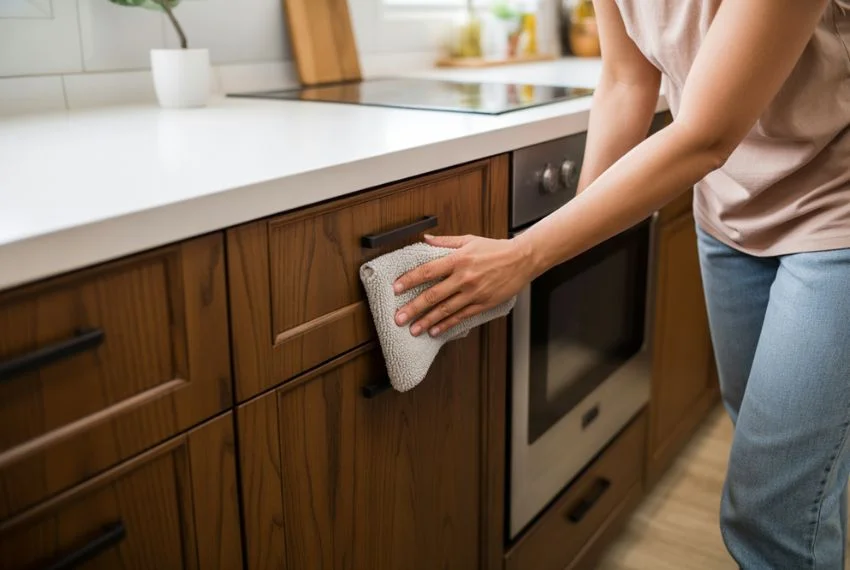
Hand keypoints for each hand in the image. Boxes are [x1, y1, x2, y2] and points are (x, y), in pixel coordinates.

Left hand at [393, 233, 534, 336]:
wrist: (522, 259)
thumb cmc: (495, 249)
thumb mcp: (468, 239)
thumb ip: (445, 242)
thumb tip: (424, 239)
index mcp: (458, 259)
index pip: (427, 271)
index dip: (410, 280)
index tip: (396, 289)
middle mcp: (464, 277)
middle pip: (433, 295)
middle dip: (413, 308)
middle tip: (399, 318)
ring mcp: (473, 293)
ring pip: (445, 310)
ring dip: (427, 321)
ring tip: (413, 329)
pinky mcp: (483, 304)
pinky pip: (461, 316)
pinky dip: (446, 325)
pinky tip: (435, 331)